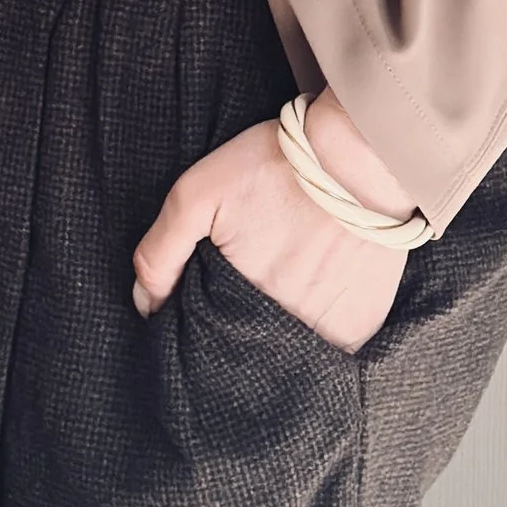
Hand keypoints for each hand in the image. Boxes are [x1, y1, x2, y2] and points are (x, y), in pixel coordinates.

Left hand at [131, 95, 417, 352]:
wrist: (358, 153)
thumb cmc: (275, 166)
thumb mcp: (198, 192)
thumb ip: (161, 251)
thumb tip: (145, 304)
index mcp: (242, 303)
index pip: (210, 341)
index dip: (204, 325)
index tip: (207, 302)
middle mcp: (286, 329)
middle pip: (251, 348)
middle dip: (241, 332)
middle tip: (248, 289)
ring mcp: (328, 332)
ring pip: (291, 354)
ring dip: (280, 336)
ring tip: (281, 292)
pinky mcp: (360, 325)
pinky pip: (332, 348)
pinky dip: (319, 331)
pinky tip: (313, 296)